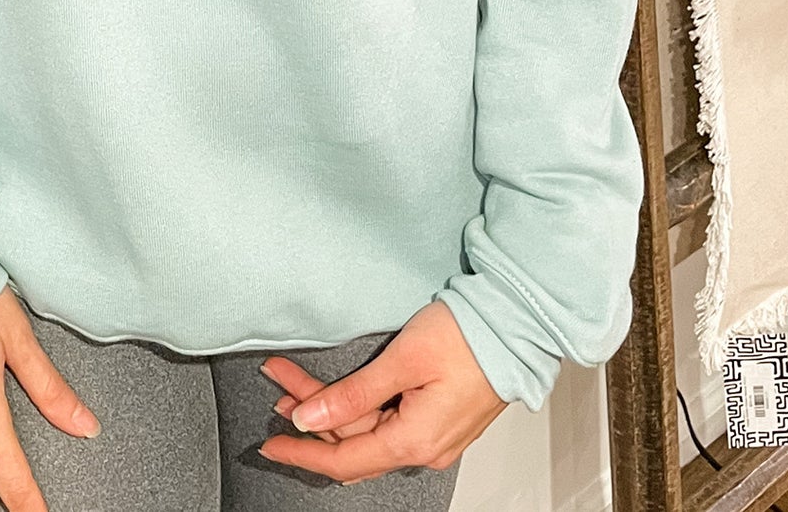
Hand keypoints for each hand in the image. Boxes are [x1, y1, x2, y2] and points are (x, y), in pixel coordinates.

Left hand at [254, 300, 506, 483]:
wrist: (516, 327)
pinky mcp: (438, 419)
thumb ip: (353, 394)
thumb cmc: (468, 338)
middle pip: (353, 442)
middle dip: (310, 416)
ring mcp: (434, 436)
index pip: (344, 460)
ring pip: (369, 431)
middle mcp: (424, 448)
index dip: (302, 452)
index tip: (270, 443)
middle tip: (279, 383)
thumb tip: (309, 419)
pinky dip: (358, 409)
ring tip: (296, 384)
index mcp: (414, 441)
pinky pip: (388, 424)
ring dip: (332, 409)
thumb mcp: (402, 360)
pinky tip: (339, 394)